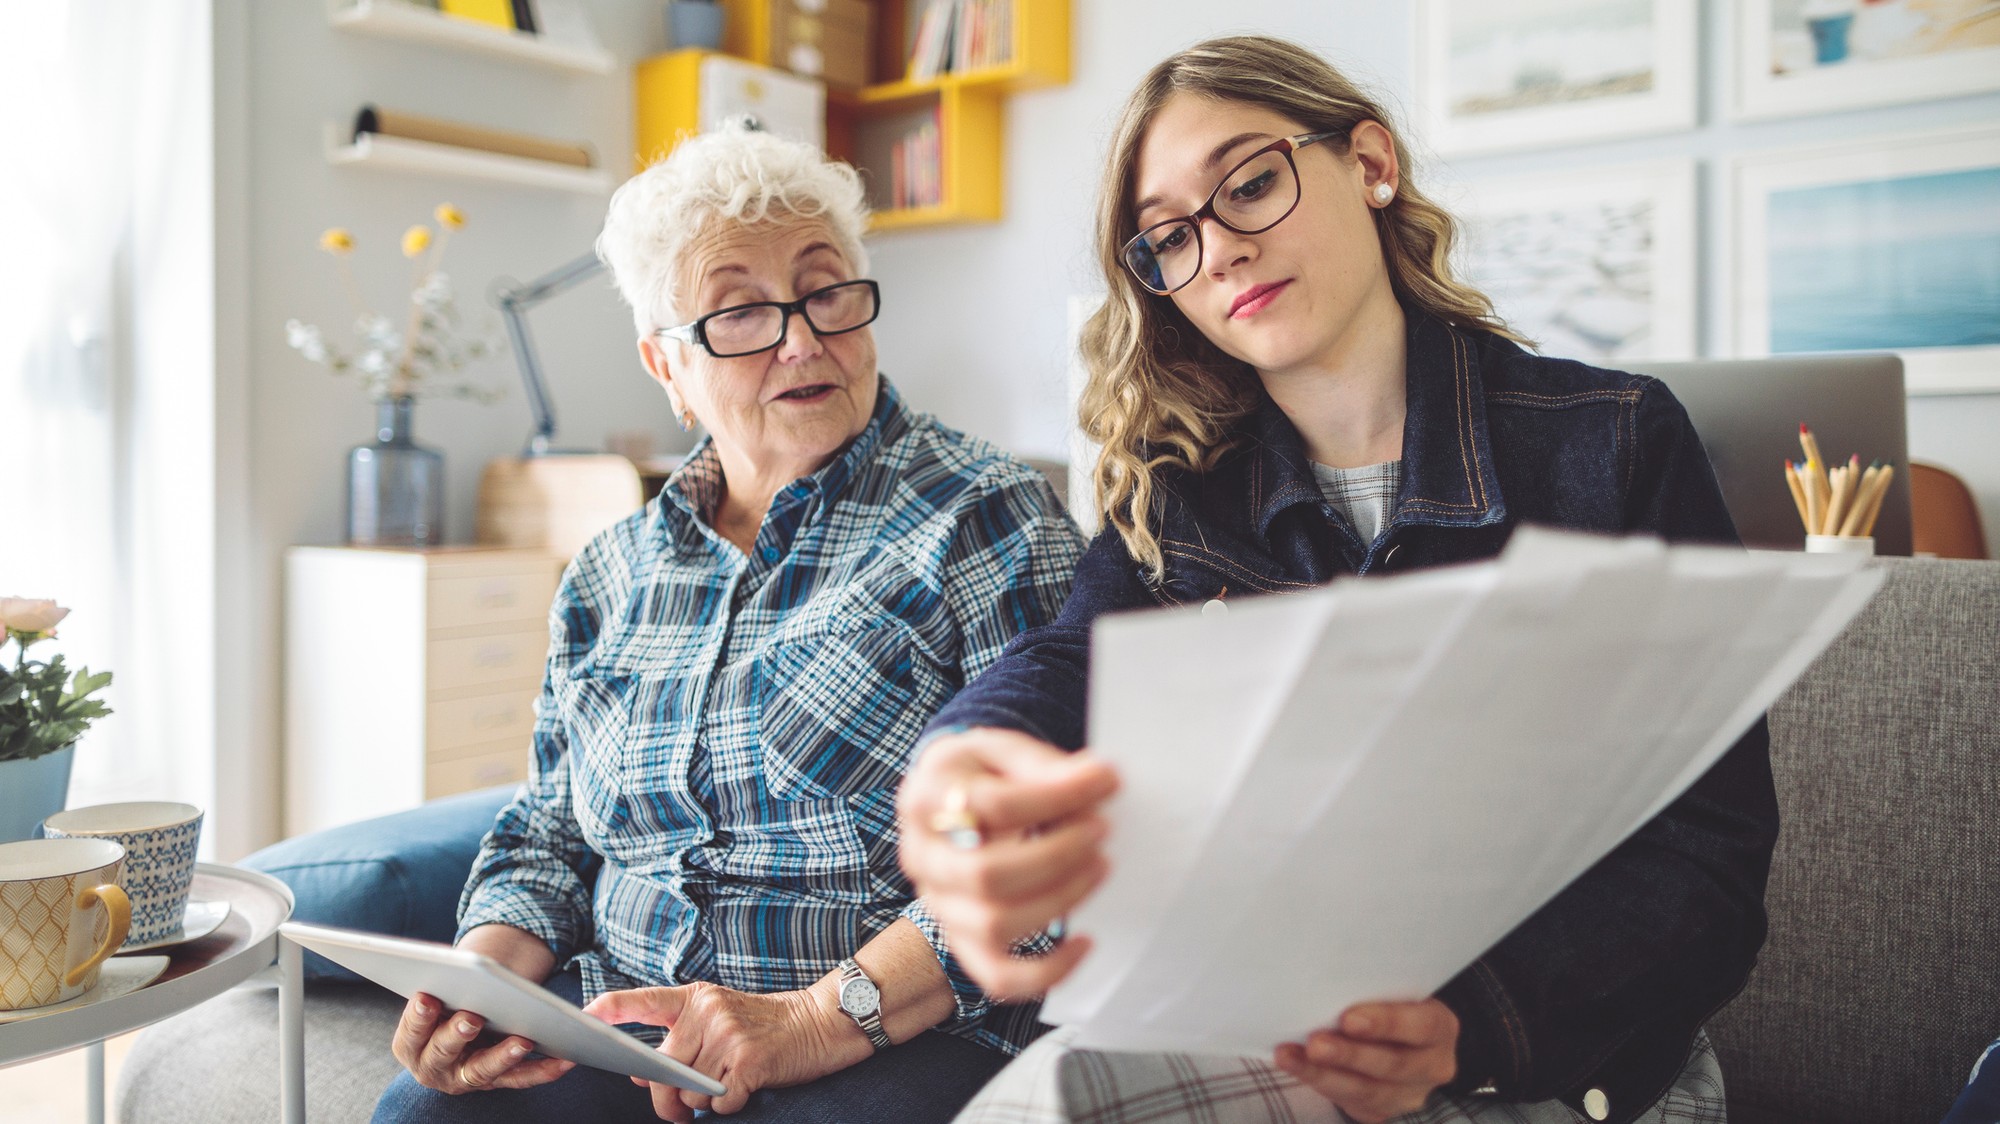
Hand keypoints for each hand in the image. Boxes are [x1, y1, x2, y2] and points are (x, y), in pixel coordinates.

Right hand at [389, 992, 575, 1093]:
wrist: (458, 1031)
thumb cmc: (444, 1005)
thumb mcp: (433, 998)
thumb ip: (436, 987)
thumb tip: (442, 976)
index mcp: (411, 1046)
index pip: (410, 1034)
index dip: (417, 1018)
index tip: (426, 997)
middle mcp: (434, 1068)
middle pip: (443, 1054)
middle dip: (456, 1035)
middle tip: (471, 1018)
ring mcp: (465, 1078)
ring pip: (482, 1070)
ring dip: (502, 1056)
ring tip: (521, 1042)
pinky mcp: (496, 1082)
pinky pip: (520, 1078)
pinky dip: (543, 1070)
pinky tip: (565, 1059)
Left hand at [583, 981, 851, 1121]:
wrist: (822, 1022)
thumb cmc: (766, 1025)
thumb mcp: (719, 1018)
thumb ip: (680, 1038)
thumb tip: (637, 1073)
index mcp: (694, 998)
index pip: (639, 1001)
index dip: (606, 1010)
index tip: (580, 1021)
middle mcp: (707, 1012)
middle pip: (660, 1070)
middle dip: (663, 1101)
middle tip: (675, 1113)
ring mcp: (728, 1035)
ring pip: (688, 1091)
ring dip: (701, 1103)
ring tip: (723, 1091)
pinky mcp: (749, 1062)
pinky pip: (718, 1103)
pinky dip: (727, 1107)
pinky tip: (744, 1091)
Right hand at [895, 727, 1118, 998]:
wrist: (948, 798)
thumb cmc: (978, 775)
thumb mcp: (1001, 750)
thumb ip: (1044, 765)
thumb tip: (1097, 778)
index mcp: (926, 799)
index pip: (990, 806)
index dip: (1053, 796)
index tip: (1103, 782)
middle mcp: (922, 857)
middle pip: (986, 874)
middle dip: (1057, 854)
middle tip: (1100, 829)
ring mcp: (939, 904)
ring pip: (994, 924)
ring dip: (1061, 899)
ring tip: (1099, 866)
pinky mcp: (962, 939)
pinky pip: (997, 975)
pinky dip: (1046, 972)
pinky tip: (1085, 942)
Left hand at [1272, 1000, 1458, 1123]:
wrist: (1397, 1036)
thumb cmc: (1388, 1002)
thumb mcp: (1392, 990)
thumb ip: (1372, 989)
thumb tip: (1327, 981)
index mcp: (1440, 1027)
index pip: (1421, 1026)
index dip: (1386, 1023)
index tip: (1349, 1018)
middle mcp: (1432, 1066)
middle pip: (1392, 1064)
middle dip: (1349, 1055)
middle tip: (1315, 1043)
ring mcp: (1408, 1094)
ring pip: (1367, 1091)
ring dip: (1323, 1074)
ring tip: (1290, 1057)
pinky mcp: (1381, 1111)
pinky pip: (1350, 1103)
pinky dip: (1318, 1083)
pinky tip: (1294, 1066)